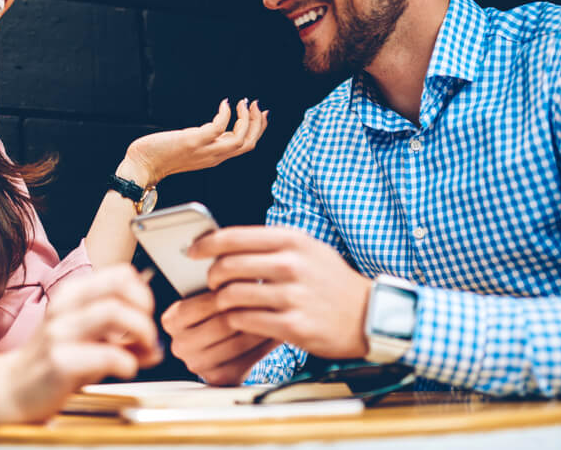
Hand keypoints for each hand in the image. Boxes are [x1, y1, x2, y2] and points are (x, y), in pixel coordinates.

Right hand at [0, 265, 162, 421]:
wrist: (8, 389)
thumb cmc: (49, 363)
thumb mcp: (86, 342)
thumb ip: (120, 341)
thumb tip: (155, 347)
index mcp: (72, 295)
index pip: (120, 274)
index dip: (143, 294)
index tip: (145, 316)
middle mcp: (64, 308)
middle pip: (120, 289)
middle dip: (145, 313)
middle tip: (148, 336)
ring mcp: (60, 333)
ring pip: (114, 313)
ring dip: (141, 332)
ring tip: (142, 352)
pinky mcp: (60, 362)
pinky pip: (107, 355)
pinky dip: (127, 363)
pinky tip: (125, 370)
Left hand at [119, 99, 267, 186]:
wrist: (141, 166)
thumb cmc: (161, 156)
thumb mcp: (192, 147)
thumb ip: (208, 140)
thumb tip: (221, 126)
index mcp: (215, 157)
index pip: (246, 146)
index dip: (258, 129)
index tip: (260, 113)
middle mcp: (214, 156)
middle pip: (248, 143)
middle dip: (258, 123)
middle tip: (256, 105)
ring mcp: (205, 150)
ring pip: (240, 139)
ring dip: (247, 119)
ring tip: (244, 103)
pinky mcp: (194, 142)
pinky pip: (219, 128)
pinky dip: (225, 114)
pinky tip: (224, 104)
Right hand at [161, 291, 278, 384]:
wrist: (225, 347)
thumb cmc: (222, 311)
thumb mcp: (213, 294)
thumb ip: (220, 283)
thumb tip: (239, 261)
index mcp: (171, 319)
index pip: (208, 303)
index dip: (236, 290)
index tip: (257, 280)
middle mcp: (179, 344)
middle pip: (224, 323)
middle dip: (251, 308)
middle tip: (275, 296)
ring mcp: (196, 364)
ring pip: (237, 342)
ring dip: (261, 326)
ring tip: (278, 313)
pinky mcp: (216, 378)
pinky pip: (246, 361)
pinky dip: (263, 346)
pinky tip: (274, 332)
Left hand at [192, 226, 372, 359]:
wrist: (369, 315)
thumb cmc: (330, 281)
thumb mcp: (306, 249)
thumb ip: (269, 244)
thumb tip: (223, 243)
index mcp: (292, 240)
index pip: (234, 236)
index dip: (205, 244)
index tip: (191, 251)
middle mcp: (291, 264)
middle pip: (227, 266)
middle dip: (212, 276)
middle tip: (212, 282)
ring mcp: (292, 296)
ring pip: (231, 296)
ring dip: (221, 301)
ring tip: (226, 302)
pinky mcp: (292, 325)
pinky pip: (244, 321)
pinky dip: (235, 320)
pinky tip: (240, 319)